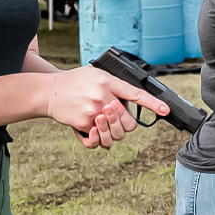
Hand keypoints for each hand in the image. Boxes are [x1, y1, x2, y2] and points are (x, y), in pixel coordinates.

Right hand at [43, 66, 168, 141]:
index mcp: (108, 81)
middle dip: (124, 125)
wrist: (49, 91)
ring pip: (116, 134)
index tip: (165, 110)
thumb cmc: (75, 82)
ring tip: (101, 122)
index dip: (153, 104)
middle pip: (128, 123)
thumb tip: (129, 101)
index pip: (136, 94)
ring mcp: (95, 111)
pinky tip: (91, 128)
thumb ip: (114, 86)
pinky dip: (96, 137)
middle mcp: (104, 96)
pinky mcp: (85, 123)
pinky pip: (98, 139)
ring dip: (111, 132)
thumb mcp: (97, 75)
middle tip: (113, 118)